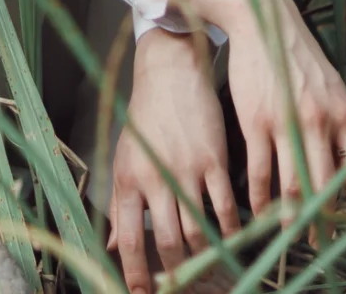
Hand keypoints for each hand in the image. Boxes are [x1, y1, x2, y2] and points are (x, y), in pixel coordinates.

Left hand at [107, 28, 240, 293]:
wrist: (170, 72)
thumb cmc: (145, 116)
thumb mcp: (125, 157)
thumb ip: (122, 202)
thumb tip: (112, 245)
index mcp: (128, 180)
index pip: (128, 240)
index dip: (136, 275)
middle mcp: (154, 179)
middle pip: (166, 243)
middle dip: (176, 273)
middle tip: (185, 286)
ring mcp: (186, 170)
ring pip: (197, 230)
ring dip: (205, 255)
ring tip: (210, 267)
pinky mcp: (213, 160)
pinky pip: (224, 207)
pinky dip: (229, 229)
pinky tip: (233, 239)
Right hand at [179, 0, 345, 234]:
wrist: (265, 22)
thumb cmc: (298, 56)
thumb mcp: (331, 86)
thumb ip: (340, 122)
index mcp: (343, 113)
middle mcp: (320, 121)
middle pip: (326, 185)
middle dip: (325, 220)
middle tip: (323, 244)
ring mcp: (288, 123)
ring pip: (293, 184)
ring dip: (291, 217)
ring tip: (290, 236)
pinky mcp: (257, 121)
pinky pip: (260, 170)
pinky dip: (259, 197)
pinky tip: (257, 211)